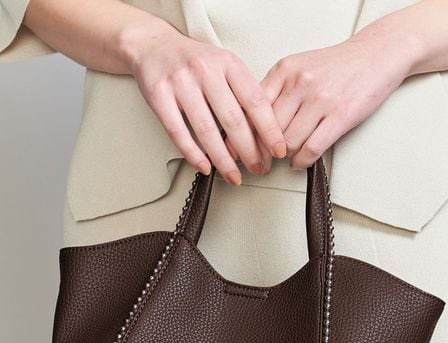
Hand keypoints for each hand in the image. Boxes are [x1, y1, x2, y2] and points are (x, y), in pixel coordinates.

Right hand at [123, 22, 286, 184]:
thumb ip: (243, 93)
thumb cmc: (195, 62)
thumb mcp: (225, 67)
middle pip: (233, 119)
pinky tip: (205, 167)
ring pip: (206, 130)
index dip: (269, 129)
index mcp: (228, 63)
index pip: (255, 101)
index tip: (278, 150)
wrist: (154, 45)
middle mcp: (206, 70)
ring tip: (234, 176)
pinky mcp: (159, 96)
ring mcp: (181, 83)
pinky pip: (178, 132)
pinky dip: (193, 154)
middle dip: (249, 151)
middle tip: (258, 169)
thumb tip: (265, 132)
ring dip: (223, 159)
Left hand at [227, 30, 414, 169]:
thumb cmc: (336, 66)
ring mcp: (320, 100)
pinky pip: (311, 149)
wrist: (376, 55)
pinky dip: (302, 161)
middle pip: (269, 129)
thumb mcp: (299, 68)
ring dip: (285, 156)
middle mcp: (299, 83)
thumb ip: (276, 91)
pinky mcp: (340, 116)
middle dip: (263, 150)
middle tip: (260, 162)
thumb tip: (251, 123)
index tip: (237, 150)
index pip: (252, 108)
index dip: (243, 134)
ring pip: (288, 142)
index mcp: (284, 70)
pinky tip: (300, 162)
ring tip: (285, 158)